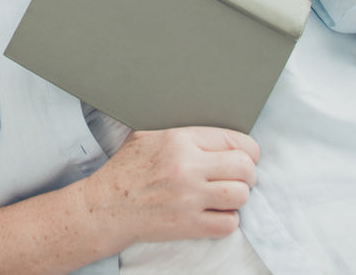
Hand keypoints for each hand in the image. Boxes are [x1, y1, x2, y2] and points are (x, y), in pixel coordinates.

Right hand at [83, 127, 258, 246]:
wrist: (107, 206)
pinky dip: (228, 220)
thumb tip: (210, 131)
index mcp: (179, 139)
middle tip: (242, 177)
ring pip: (240, 195)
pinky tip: (217, 213)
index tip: (248, 156)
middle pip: (244, 168)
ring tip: (229, 195)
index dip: (248, 149)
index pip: (233, 139)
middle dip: (249, 173)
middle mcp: (188, 167)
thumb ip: (181, 131)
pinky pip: (228, 224)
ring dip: (239, 197)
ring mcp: (189, 198)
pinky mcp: (189, 225)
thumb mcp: (148, 135)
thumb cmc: (127, 169)